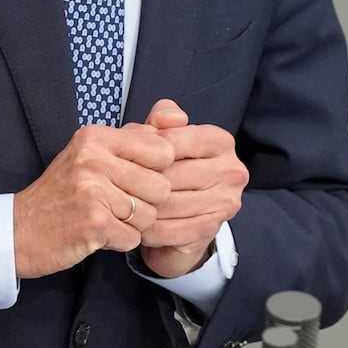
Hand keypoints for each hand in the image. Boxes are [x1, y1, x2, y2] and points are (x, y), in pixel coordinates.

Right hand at [12, 123, 172, 278]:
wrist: (19, 228)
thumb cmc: (63, 191)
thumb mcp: (93, 153)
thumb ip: (135, 137)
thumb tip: (179, 118)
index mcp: (96, 137)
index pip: (162, 150)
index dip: (155, 172)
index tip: (132, 180)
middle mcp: (94, 159)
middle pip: (161, 187)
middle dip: (145, 203)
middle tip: (115, 205)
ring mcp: (92, 191)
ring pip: (149, 215)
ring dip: (132, 225)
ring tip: (105, 218)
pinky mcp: (92, 223)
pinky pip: (133, 238)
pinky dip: (119, 242)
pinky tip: (98, 233)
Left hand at [138, 99, 247, 278]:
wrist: (183, 219)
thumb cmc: (170, 170)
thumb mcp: (162, 139)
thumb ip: (161, 120)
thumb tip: (165, 117)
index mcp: (220, 140)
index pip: (173, 140)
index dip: (142, 151)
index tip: (123, 159)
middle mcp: (230, 170)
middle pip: (171, 174)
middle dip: (140, 182)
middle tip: (117, 187)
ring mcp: (225, 201)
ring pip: (169, 204)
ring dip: (141, 208)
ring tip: (124, 206)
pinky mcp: (212, 229)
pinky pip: (172, 230)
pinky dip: (150, 230)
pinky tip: (138, 227)